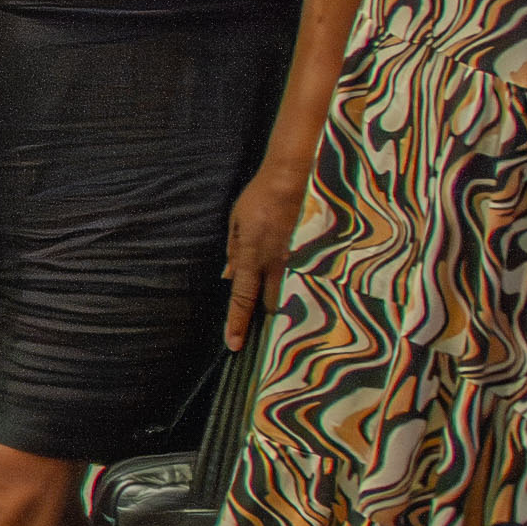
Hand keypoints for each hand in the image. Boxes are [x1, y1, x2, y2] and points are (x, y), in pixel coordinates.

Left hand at [221, 160, 308, 351]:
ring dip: (270, 305)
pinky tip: (275, 289)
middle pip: (265, 302)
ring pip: (279, 292)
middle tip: (246, 336)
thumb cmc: (256, 200)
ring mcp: (288, 259)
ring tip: (261, 319)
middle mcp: (272, 263)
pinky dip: (278, 286)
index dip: (237, 322)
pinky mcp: (298, 253)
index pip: (242, 297)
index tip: (233, 344)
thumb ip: (233, 252)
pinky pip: (285, 276)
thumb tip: (228, 276)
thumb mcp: (235, 225)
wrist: (289, 182)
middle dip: (256, 319)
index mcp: (251, 257)